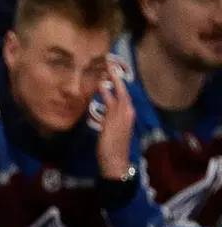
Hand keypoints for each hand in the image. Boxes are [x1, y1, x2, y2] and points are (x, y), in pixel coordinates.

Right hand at [96, 64, 135, 180]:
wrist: (113, 163)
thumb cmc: (110, 144)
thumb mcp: (110, 123)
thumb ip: (110, 103)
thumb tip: (105, 84)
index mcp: (126, 110)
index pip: (121, 88)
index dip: (116, 76)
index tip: (109, 63)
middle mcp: (126, 111)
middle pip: (120, 92)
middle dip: (114, 80)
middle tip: (105, 66)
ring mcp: (121, 118)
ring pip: (117, 98)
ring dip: (111, 88)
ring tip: (102, 78)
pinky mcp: (115, 124)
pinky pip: (113, 106)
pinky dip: (108, 98)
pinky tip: (101, 97)